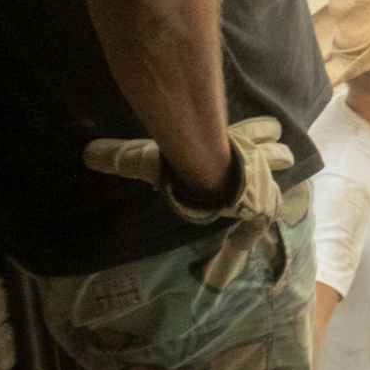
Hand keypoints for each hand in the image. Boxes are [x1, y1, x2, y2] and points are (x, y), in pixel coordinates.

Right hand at [84, 116, 292, 225]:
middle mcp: (252, 159)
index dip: (262, 131)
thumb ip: (121, 156)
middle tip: (282, 155)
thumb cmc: (179, 161)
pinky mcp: (260, 204)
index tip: (271, 131)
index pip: (256, 130)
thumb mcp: (147, 157)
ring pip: (276, 182)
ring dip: (275, 186)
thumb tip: (87, 153)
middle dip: (277, 154)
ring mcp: (260, 181)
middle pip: (274, 152)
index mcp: (233, 143)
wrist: (204, 173)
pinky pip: (264, 218)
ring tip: (273, 195)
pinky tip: (247, 239)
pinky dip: (257, 228)